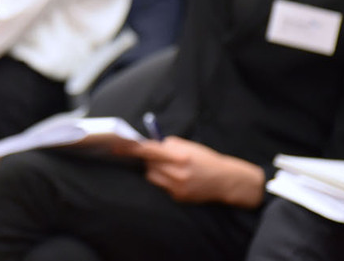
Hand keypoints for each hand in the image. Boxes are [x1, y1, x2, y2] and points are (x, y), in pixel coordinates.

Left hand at [131, 137, 265, 207]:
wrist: (225, 180)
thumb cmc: (205, 159)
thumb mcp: (189, 146)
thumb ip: (168, 145)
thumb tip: (148, 145)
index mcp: (180, 156)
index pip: (150, 151)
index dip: (133, 149)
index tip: (118, 147)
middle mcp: (178, 173)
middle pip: (149, 164)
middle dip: (149, 159)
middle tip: (155, 156)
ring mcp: (178, 187)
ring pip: (152, 176)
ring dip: (155, 170)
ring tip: (169, 168)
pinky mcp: (178, 197)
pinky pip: (161, 186)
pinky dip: (164, 180)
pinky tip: (178, 178)